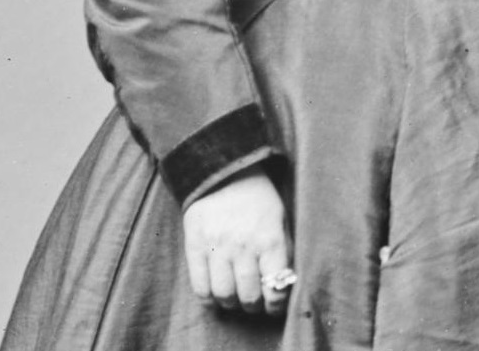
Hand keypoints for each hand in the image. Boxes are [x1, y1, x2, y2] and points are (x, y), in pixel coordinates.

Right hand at [182, 167, 292, 317]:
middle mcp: (244, 246)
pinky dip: (209, 298)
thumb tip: (283, 282)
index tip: (274, 306)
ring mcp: (217, 247)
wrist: (224, 172)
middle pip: (248, 296)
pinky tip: (216, 294)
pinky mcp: (195, 246)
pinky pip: (200, 286)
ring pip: (223, 295)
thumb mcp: (281, 219)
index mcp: (270, 239)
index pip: (275, 287)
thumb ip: (282, 250)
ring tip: (235, 297)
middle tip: (254, 302)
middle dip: (253, 306)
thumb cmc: (258, 198)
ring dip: (231, 303)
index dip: (276, 305)